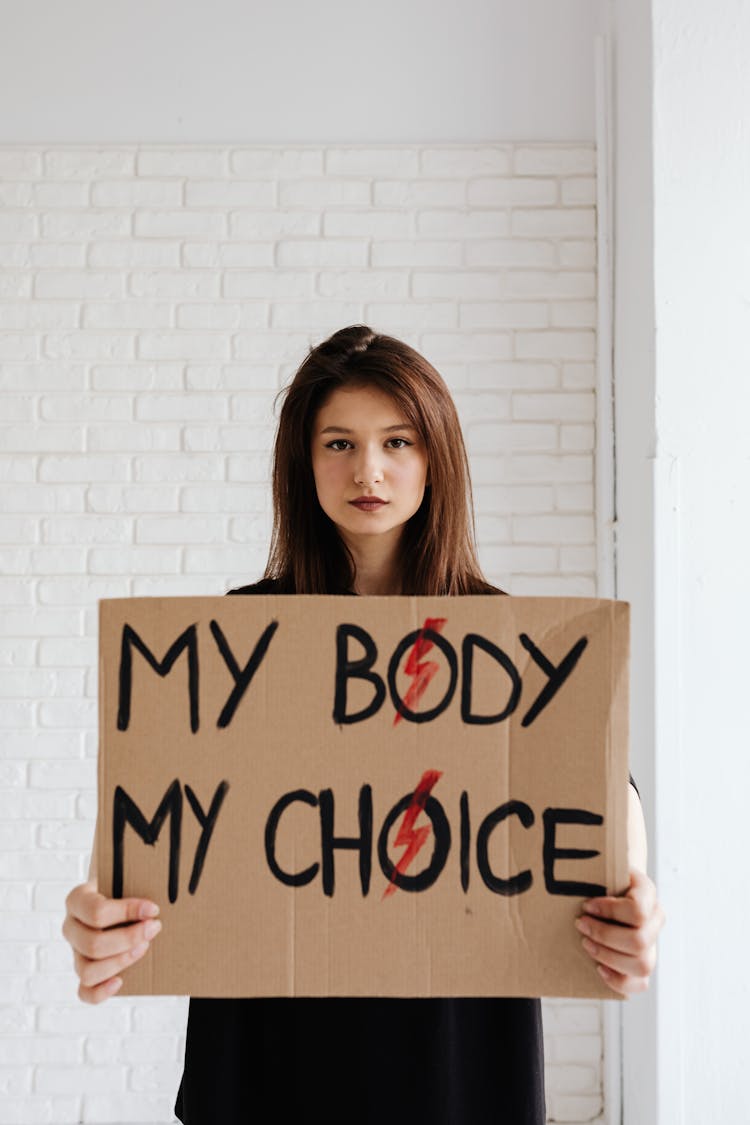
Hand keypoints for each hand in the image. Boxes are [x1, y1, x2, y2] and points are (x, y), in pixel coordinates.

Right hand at [62, 880, 161, 1003]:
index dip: (127, 912)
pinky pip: (84, 992)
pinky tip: (121, 981)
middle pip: (93, 944)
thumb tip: (158, 897)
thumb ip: (134, 881)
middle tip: (154, 928)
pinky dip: (101, 992)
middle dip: (128, 939)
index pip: (96, 912)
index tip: (153, 909)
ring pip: (87, 971)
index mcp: (77, 900)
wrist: (114, 889)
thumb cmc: (122, 883)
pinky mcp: (84, 969)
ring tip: (144, 948)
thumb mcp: (123, 875)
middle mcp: (71, 927)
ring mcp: (75, 951)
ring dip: (120, 962)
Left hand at [575, 867, 664, 995]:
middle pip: (639, 940)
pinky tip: (599, 969)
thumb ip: (591, 866)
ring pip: (642, 964)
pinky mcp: (643, 964)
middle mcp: (655, 920)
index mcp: (648, 893)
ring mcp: (652, 944)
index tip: (586, 906)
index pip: (638, 909)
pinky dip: (618, 980)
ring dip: (608, 956)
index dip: (610, 911)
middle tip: (580, 925)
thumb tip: (567, 852)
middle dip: (604, 935)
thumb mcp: (600, 867)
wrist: (610, 887)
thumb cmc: (600, 878)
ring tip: (586, 944)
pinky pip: (640, 983)